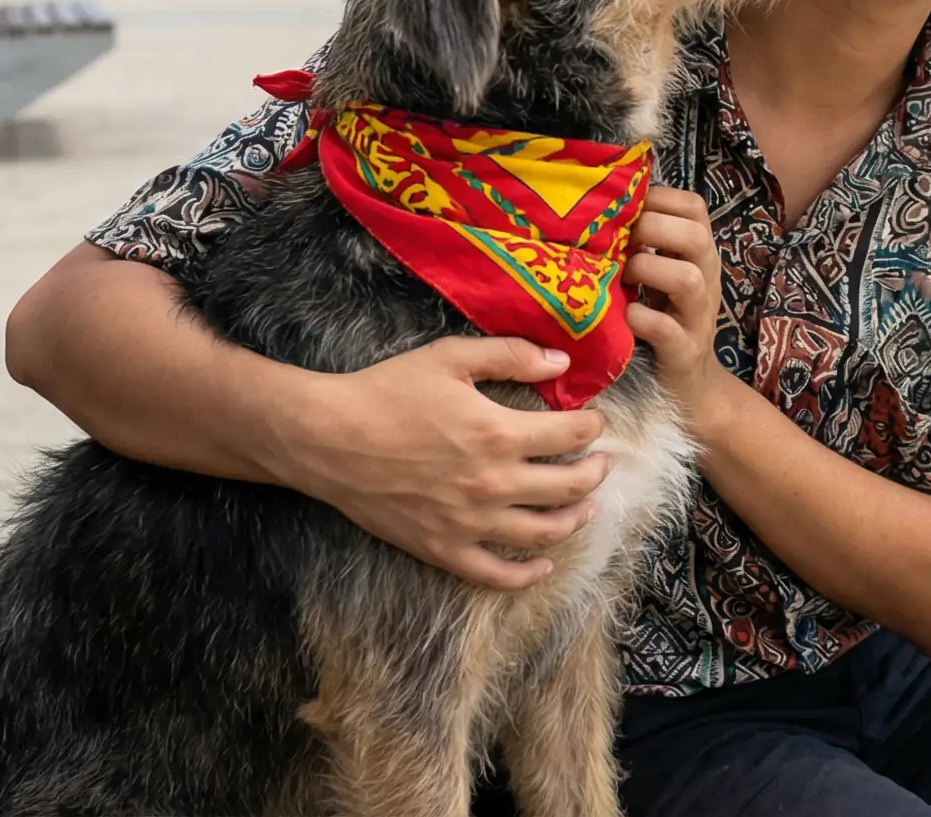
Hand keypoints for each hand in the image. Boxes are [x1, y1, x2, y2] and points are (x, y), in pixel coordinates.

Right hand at [279, 335, 612, 589]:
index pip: (572, 435)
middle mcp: (493, 484)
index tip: (593, 420)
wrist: (328, 439)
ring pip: (543, 533)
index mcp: (499, 433)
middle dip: (595, 473)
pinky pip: (496, 574)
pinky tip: (543, 564)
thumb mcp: (451, 357)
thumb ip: (510, 355)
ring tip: (586, 507)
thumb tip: (561, 362)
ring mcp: (469, 522)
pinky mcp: (443, 548)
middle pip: (569, 487)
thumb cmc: (387, 391)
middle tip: (602, 462)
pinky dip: (527, 574)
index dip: (591, 426)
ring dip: (575, 520)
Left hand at [624, 186, 731, 430]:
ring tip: (623, 279)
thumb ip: (645, 243)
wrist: (691, 385)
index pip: (694, 206)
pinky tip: (626, 317)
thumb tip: (603, 207)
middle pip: (696, 236)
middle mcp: (706, 279)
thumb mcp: (661, 275)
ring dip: (648, 271)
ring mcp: (698, 317)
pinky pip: (665, 329)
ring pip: (688, 279)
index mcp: (699, 255)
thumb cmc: (665, 318)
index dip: (659, 198)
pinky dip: (641, 318)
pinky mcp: (684, 352)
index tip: (628, 209)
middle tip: (623, 243)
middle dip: (652, 230)